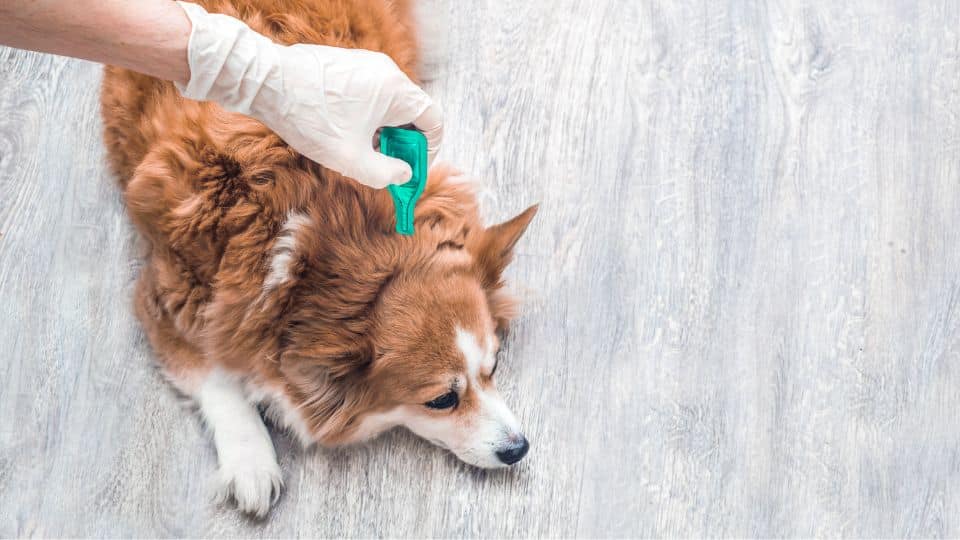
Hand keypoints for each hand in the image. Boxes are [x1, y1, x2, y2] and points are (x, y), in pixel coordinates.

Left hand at [175, 2, 442, 188]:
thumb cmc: (308, 118)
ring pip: (391, 104)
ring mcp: (368, 64)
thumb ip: (385, 174)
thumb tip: (404, 175)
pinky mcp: (350, 64)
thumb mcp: (350, 159)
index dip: (428, 150)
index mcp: (395, 91)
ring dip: (385, 131)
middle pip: (413, 112)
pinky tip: (348, 132)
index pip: (434, 120)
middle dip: (404, 143)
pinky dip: (370, 116)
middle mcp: (387, 71)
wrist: (266, 82)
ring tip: (364, 151)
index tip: (412, 169)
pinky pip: (373, 94)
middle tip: (388, 166)